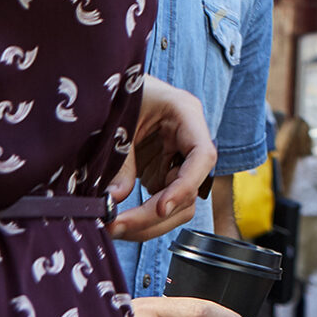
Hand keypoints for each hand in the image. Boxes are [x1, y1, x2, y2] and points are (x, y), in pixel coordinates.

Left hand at [109, 77, 216, 241]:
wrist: (114, 88)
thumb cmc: (120, 92)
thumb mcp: (118, 121)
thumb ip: (120, 160)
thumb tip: (115, 200)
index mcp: (186, 115)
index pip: (202, 156)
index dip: (185, 185)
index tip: (160, 207)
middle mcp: (188, 143)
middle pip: (190, 192)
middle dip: (155, 216)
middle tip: (118, 226)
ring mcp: (177, 162)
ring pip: (179, 206)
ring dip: (149, 224)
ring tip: (115, 228)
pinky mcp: (163, 174)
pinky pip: (161, 205)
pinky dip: (142, 219)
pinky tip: (119, 222)